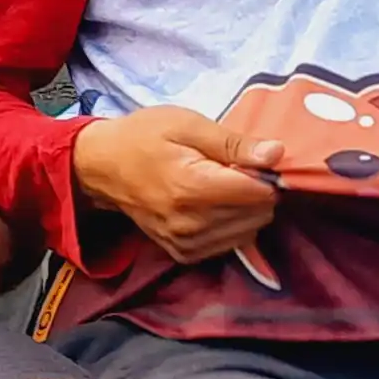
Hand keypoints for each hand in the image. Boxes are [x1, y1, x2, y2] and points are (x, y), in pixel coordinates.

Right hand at [71, 105, 286, 266]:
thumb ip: (233, 143)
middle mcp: (191, 223)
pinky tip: (213, 206)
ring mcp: (186, 243)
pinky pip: (230, 244)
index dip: (265, 172)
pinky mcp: (183, 254)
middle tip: (231, 170)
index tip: (250, 158)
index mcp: (193, 188)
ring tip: (220, 187)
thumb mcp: (187, 124)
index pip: (261, 193)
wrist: (101, 167)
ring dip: (245, 210)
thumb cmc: (143, 137)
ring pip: (249, 231)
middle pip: (259, 214)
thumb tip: (277, 154)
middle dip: (256, 191)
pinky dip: (231, 225)